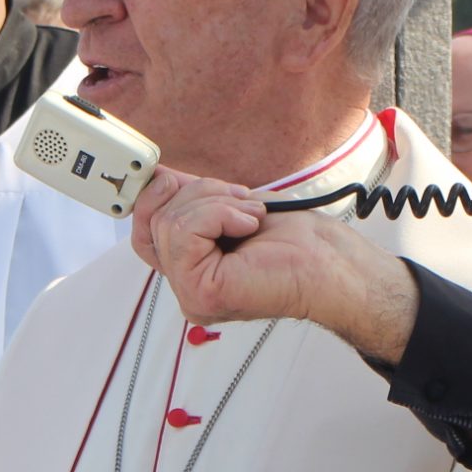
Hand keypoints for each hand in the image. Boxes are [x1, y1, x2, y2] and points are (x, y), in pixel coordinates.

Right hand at [135, 169, 417, 361]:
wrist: (328, 260)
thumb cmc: (294, 241)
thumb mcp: (227, 205)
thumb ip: (188, 198)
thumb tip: (155, 177)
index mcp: (190, 270)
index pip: (143, 231)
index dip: (153, 197)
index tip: (172, 178)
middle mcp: (186, 287)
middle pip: (153, 221)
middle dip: (199, 194)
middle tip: (240, 201)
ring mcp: (190, 295)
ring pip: (169, 223)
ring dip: (216, 204)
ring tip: (250, 217)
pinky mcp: (200, 292)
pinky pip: (184, 232)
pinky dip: (219, 215)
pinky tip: (247, 227)